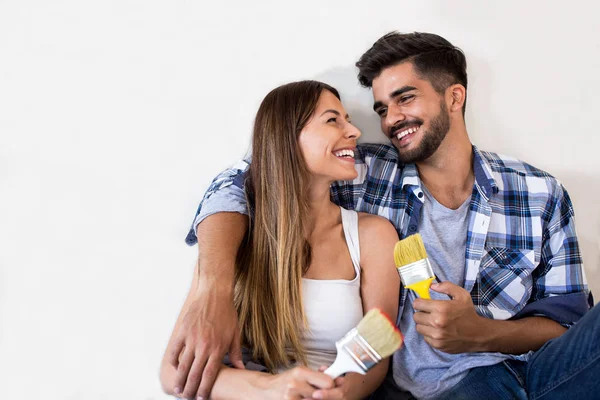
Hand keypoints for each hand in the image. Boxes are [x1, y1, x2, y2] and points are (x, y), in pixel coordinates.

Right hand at [166, 285, 243, 399]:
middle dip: (190, 389)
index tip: (200, 398)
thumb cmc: (227, 313)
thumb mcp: (235, 333)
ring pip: (183, 365)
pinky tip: (173, 368)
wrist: (215, 293)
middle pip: (194, 374)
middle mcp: (204, 346)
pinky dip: (173, 361)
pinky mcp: (183, 331)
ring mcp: (192, 339)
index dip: (204, 389)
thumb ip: (236, 353)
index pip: (209, 375)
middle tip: (187, 398)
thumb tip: (241, 369)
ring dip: (180, 379)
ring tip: (178, 389)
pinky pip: (175, 350)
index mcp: (218, 348)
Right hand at [264, 366, 341, 399]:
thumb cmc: (287, 381)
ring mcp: (291, 397)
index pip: (327, 382)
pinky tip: (306, 399)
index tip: (332, 387)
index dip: (332, 386)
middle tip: (322, 394)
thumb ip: (318, 376)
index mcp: (300, 372)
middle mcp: (295, 384)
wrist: (267, 391)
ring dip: (316, 399)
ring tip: (312, 396)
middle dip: (325, 396)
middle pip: (322, 395)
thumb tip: (338, 379)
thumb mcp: (301, 373)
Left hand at [413, 281, 488, 352]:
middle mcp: (437, 322)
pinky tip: (438, 331)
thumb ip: (446, 287)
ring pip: (419, 327)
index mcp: (441, 308)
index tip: (425, 304)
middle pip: (416, 316)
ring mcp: (437, 335)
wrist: (479, 334)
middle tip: (430, 313)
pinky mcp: (437, 345)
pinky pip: (425, 337)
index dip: (420, 302)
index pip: (417, 304)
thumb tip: (432, 286)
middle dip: (422, 313)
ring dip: (424, 324)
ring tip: (434, 322)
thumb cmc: (469, 313)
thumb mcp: (462, 295)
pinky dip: (429, 334)